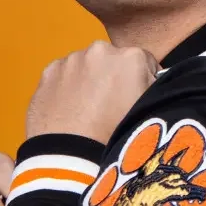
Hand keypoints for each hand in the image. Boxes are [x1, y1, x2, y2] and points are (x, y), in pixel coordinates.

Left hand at [26, 41, 160, 143]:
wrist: (70, 155)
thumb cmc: (115, 133)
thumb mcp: (149, 109)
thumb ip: (155, 87)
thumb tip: (154, 79)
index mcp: (132, 57)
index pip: (145, 63)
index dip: (142, 81)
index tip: (134, 99)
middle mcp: (101, 49)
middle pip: (114, 60)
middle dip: (114, 76)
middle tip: (110, 106)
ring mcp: (72, 59)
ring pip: (87, 65)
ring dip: (90, 80)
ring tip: (88, 110)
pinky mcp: (49, 71)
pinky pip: (64, 74)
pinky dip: (67, 86)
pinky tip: (70, 108)